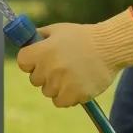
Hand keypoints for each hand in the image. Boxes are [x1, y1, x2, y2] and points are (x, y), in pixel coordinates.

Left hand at [16, 9, 132, 107]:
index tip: (39, 58)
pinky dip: (66, 96)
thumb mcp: (59, 30)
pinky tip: (76, 83)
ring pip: (47, 92)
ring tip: (72, 72)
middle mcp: (50, 68)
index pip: (22, 62)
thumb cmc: (83, 37)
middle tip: (61, 64)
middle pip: (34, 79)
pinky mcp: (74, 95)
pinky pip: (60, 102)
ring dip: (56, 86)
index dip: (30, 60)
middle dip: (44, 73)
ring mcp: (62, 83)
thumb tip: (24, 41)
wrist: (110, 47)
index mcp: (43, 50)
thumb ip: (39, 36)